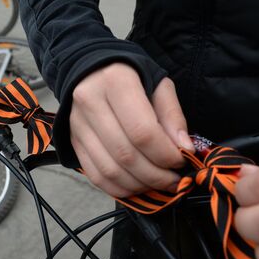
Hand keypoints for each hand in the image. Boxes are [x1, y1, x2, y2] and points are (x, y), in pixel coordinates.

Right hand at [70, 63, 193, 197]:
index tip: (181, 161)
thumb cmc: (132, 77)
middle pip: (125, 154)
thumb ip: (173, 116)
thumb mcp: (159, 85)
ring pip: (110, 170)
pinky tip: (138, 186)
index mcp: (115, 82)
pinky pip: (95, 176)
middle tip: (174, 180)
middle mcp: (90, 102)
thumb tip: (185, 148)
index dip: (165, 154)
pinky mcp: (73, 141)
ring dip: (139, 185)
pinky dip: (120, 188)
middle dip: (156, 175)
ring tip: (159, 184)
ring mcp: (78, 124)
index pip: (142, 131)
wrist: (93, 70)